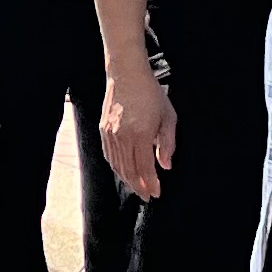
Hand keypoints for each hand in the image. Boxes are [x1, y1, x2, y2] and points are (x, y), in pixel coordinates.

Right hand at [101, 63, 178, 199]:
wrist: (126, 74)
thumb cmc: (151, 94)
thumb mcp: (168, 117)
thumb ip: (167, 143)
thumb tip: (166, 166)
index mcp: (140, 134)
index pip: (145, 168)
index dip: (151, 183)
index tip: (156, 193)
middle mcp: (122, 137)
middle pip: (129, 171)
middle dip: (139, 186)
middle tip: (147, 196)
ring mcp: (110, 134)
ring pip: (117, 165)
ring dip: (127, 179)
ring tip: (137, 187)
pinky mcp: (103, 130)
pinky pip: (109, 155)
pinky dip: (116, 167)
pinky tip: (123, 172)